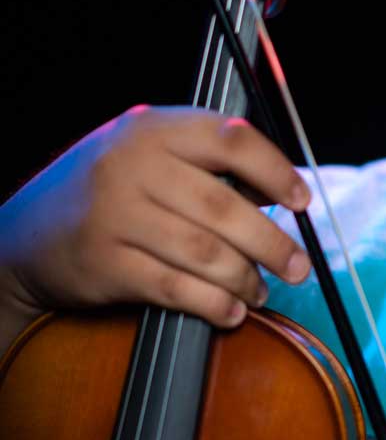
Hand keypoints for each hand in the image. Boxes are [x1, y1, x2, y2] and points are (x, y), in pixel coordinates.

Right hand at [0, 105, 311, 350]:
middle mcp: (131, 165)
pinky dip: (213, 304)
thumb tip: (280, 192)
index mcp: (152, 128)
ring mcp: (114, 214)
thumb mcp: (146, 156)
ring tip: (263, 291)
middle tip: (299, 266)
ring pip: (204, 252)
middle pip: (224, 206)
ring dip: (245, 278)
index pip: (231, 139)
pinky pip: (175, 288)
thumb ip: (205, 164)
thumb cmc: (106, 193)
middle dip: (272, 242)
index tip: (302, 200)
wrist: (20, 238)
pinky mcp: (104, 264)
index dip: (276, 170)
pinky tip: (232, 311)